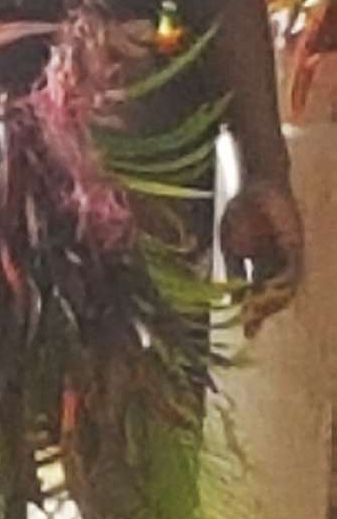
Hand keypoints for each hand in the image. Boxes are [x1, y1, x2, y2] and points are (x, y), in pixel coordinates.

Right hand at [220, 177, 303, 336]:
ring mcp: (286, 256)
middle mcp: (276, 263)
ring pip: (283, 286)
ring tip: (260, 314)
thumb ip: (233, 268)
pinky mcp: (294, 246)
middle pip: (272, 295)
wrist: (258, 185)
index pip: (256, 293)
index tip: (246, 333)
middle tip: (251, 328)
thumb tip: (224, 291)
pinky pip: (290, 269)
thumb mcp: (230, 244)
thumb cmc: (242, 211)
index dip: (251, 313)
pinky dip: (282, 283)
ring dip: (271, 302)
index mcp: (260, 264)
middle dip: (262, 313)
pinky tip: (272, 294)